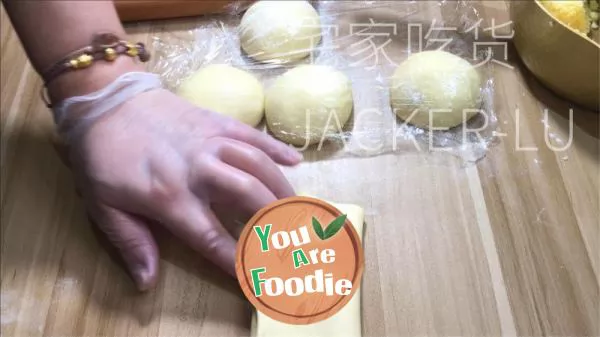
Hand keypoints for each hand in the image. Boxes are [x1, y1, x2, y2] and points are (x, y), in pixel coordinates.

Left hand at [62, 87, 301, 290]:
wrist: (104, 100)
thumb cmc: (102, 158)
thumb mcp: (103, 206)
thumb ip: (130, 244)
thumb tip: (147, 282)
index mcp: (169, 197)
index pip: (211, 236)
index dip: (236, 258)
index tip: (257, 274)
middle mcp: (197, 170)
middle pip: (248, 195)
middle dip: (273, 218)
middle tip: (290, 237)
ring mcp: (210, 142)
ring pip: (257, 163)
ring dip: (280, 186)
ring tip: (295, 206)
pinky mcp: (215, 120)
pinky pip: (252, 134)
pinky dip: (276, 147)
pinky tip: (295, 162)